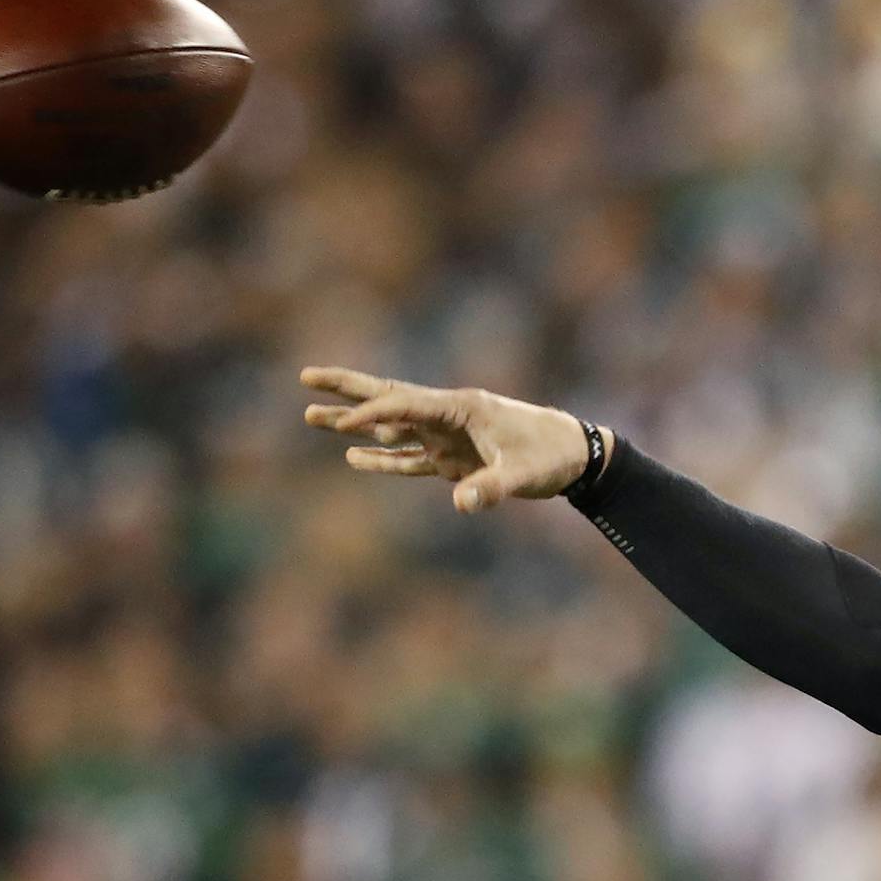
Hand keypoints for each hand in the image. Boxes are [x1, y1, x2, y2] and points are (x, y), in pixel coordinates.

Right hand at [300, 367, 602, 512]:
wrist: (575, 457)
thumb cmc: (551, 456)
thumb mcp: (524, 474)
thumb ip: (491, 488)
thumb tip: (461, 503)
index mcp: (462, 407)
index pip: (406, 404)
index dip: (373, 413)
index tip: (344, 424)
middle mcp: (448, 416)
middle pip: (388, 398)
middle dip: (347, 389)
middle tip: (305, 376)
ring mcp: (447, 437)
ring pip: (391, 427)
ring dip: (353, 424)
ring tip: (309, 416)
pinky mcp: (452, 459)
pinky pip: (409, 457)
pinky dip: (383, 457)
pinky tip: (354, 457)